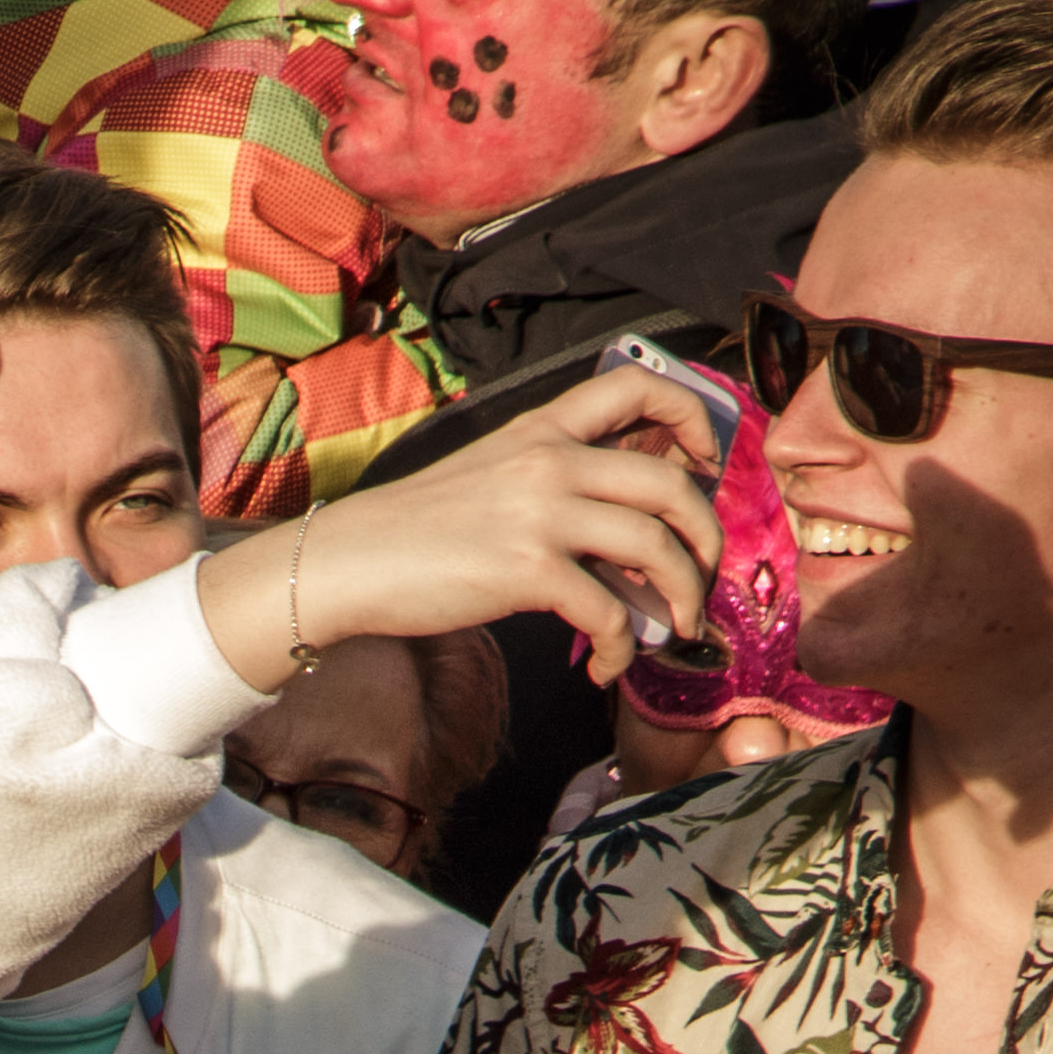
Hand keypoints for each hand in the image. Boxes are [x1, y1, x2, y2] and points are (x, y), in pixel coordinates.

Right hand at [205, 365, 723, 692]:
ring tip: (677, 627)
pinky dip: (622, 647)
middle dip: (705, 536)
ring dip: (683, 595)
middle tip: (703, 574)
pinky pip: (608, 612)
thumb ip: (557, 485)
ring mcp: (540, 513)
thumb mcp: (491, 478)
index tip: (704, 463)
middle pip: (671, 482)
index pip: (641, 386)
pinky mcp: (526, 570)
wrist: (348, 561)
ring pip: (655, 546)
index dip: (694, 417)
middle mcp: (551, 459)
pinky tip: (609, 667)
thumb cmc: (415, 531)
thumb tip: (627, 545)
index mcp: (543, 428)